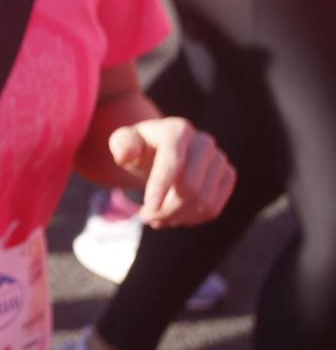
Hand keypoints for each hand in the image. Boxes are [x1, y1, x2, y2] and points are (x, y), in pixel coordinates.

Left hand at [109, 118, 235, 227]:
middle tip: (145, 217)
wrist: (160, 151)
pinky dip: (192, 218)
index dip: (160, 187)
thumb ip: (122, 145)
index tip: (146, 210)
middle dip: (166, 209)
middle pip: (190, 187)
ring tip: (156, 219)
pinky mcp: (227, 175)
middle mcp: (203, 142)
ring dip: (177, 217)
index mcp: (177, 129)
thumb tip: (126, 155)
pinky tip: (174, 217)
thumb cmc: (139, 147)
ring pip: (204, 201)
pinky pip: (214, 207)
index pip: (172, 162)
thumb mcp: (123, 142)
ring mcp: (219, 159)